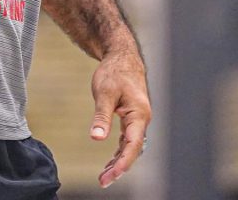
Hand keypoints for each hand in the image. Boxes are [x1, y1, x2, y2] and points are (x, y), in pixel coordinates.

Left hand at [89, 38, 151, 186]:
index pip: (132, 145)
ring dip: (119, 161)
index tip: (110, 176)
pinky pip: (128, 139)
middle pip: (133, 149)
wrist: (122, 57)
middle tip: (103, 181)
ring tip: (105, 176)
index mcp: (139, 114)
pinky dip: (120, 150)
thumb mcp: (104, 92)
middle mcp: (142, 119)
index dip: (122, 163)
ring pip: (130, 146)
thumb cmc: (114, 72)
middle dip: (119, 167)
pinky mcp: (132, 117)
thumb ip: (101, 115)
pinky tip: (111, 160)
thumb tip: (96, 138)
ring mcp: (138, 119)